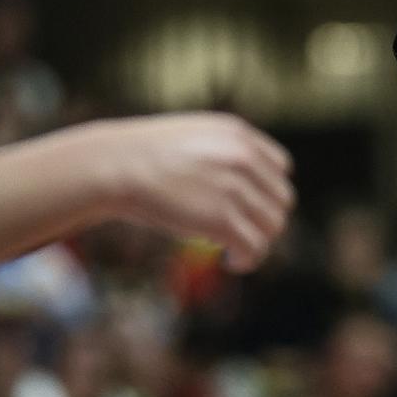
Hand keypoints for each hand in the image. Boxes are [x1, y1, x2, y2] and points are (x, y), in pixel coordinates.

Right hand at [92, 112, 294, 271]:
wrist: (114, 165)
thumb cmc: (143, 155)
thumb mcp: (193, 136)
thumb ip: (223, 151)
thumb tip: (243, 187)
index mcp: (239, 134)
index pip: (281, 167)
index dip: (267, 191)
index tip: (248, 208)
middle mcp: (243, 157)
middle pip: (281, 200)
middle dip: (263, 219)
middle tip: (238, 233)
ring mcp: (234, 188)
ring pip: (272, 227)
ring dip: (256, 242)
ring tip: (232, 249)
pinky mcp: (221, 220)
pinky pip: (254, 248)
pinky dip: (246, 260)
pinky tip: (229, 261)